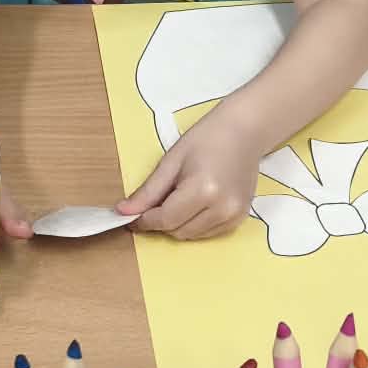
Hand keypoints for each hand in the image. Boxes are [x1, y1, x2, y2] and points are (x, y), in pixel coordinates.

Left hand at [117, 123, 259, 239]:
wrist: (244, 132)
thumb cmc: (206, 139)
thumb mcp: (171, 161)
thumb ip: (148, 191)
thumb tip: (123, 212)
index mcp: (203, 190)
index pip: (165, 219)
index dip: (144, 221)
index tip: (129, 218)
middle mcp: (221, 208)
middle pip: (178, 231)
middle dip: (160, 222)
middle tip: (153, 202)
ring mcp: (234, 216)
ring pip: (191, 235)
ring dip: (176, 225)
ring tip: (176, 198)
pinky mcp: (240, 219)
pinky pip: (207, 233)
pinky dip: (193, 225)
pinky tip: (193, 204)